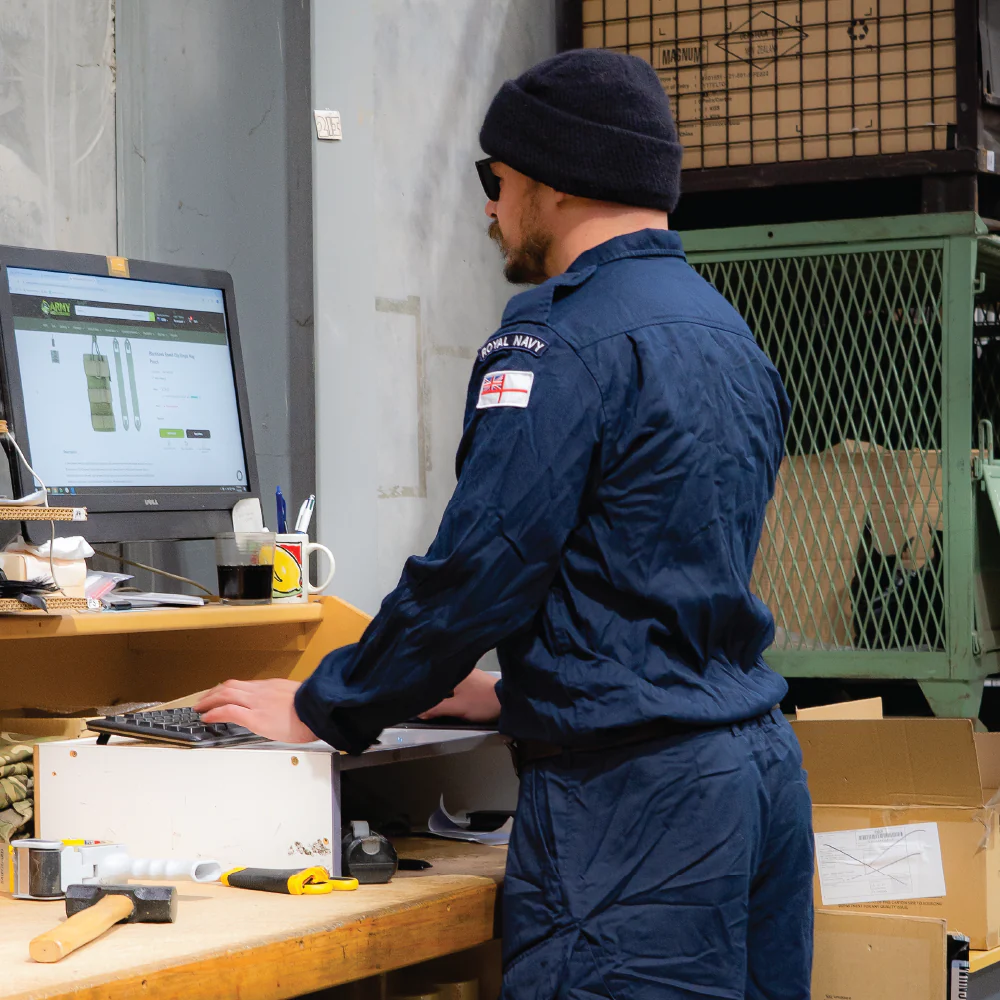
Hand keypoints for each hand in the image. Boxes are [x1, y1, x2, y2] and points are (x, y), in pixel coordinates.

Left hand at [194, 678, 316, 742]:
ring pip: (226, 694)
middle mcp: (262, 691)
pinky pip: (229, 711)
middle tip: (204, 701)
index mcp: (273, 687)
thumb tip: (286, 711)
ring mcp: (257, 703)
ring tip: (200, 708)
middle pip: (230, 686)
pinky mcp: (256, 717)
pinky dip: (214, 712)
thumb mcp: (299, 700)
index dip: (229, 690)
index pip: (245, 685)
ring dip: (209, 700)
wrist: (320, 710)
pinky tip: (206, 718)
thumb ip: (287, 702)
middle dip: (214, 693)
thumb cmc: (314, 709)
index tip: (222, 695)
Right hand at [419, 670, 500, 722]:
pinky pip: (459, 687)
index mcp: (455, 672)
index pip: (433, 678)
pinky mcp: (477, 683)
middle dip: (433, 692)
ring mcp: (470, 676)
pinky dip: (453, 694)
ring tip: (434, 704)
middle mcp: (462, 670)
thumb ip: (436, 709)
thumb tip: (419, 711)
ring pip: (450, 685)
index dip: (423, 688)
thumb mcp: (456, 708)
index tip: (415, 696)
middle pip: (441, 682)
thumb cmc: (481, 702)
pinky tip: (451, 702)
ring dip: (444, 694)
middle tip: (422, 703)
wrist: (509, 702)